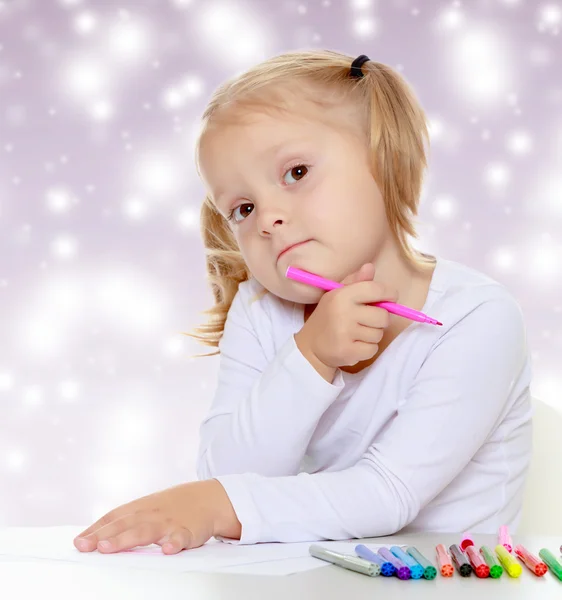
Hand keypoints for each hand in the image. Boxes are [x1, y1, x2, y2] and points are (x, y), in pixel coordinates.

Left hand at [73, 479, 240, 553]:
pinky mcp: (188, 531)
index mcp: (141, 508)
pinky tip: (167, 550)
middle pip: (124, 525)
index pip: (114, 517)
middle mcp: (151, 514)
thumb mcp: (149, 508)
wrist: (209, 498)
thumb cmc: (174, 507)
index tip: (78, 543)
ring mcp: (169, 522)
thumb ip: (126, 521)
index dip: (96, 530)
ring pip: (145, 531)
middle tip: (85, 546)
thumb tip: (96, 537)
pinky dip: (174, 543)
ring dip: (125, 539)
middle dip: (103, 536)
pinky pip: (181, 537)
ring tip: (107, 548)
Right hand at [294, 263, 397, 377]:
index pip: (376, 290)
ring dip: (372, 335)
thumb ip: (356, 281)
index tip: (390, 299)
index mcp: (342, 295)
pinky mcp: (348, 352)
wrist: (310, 346)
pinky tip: (354, 345)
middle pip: (383, 316)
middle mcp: (343, 313)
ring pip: (378, 334)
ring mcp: (345, 333)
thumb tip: (370, 267)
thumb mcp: (338, 294)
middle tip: (367, 321)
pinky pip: (373, 349)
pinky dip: (367, 349)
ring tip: (357, 334)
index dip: (389, 294)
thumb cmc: (329, 317)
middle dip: (379, 320)